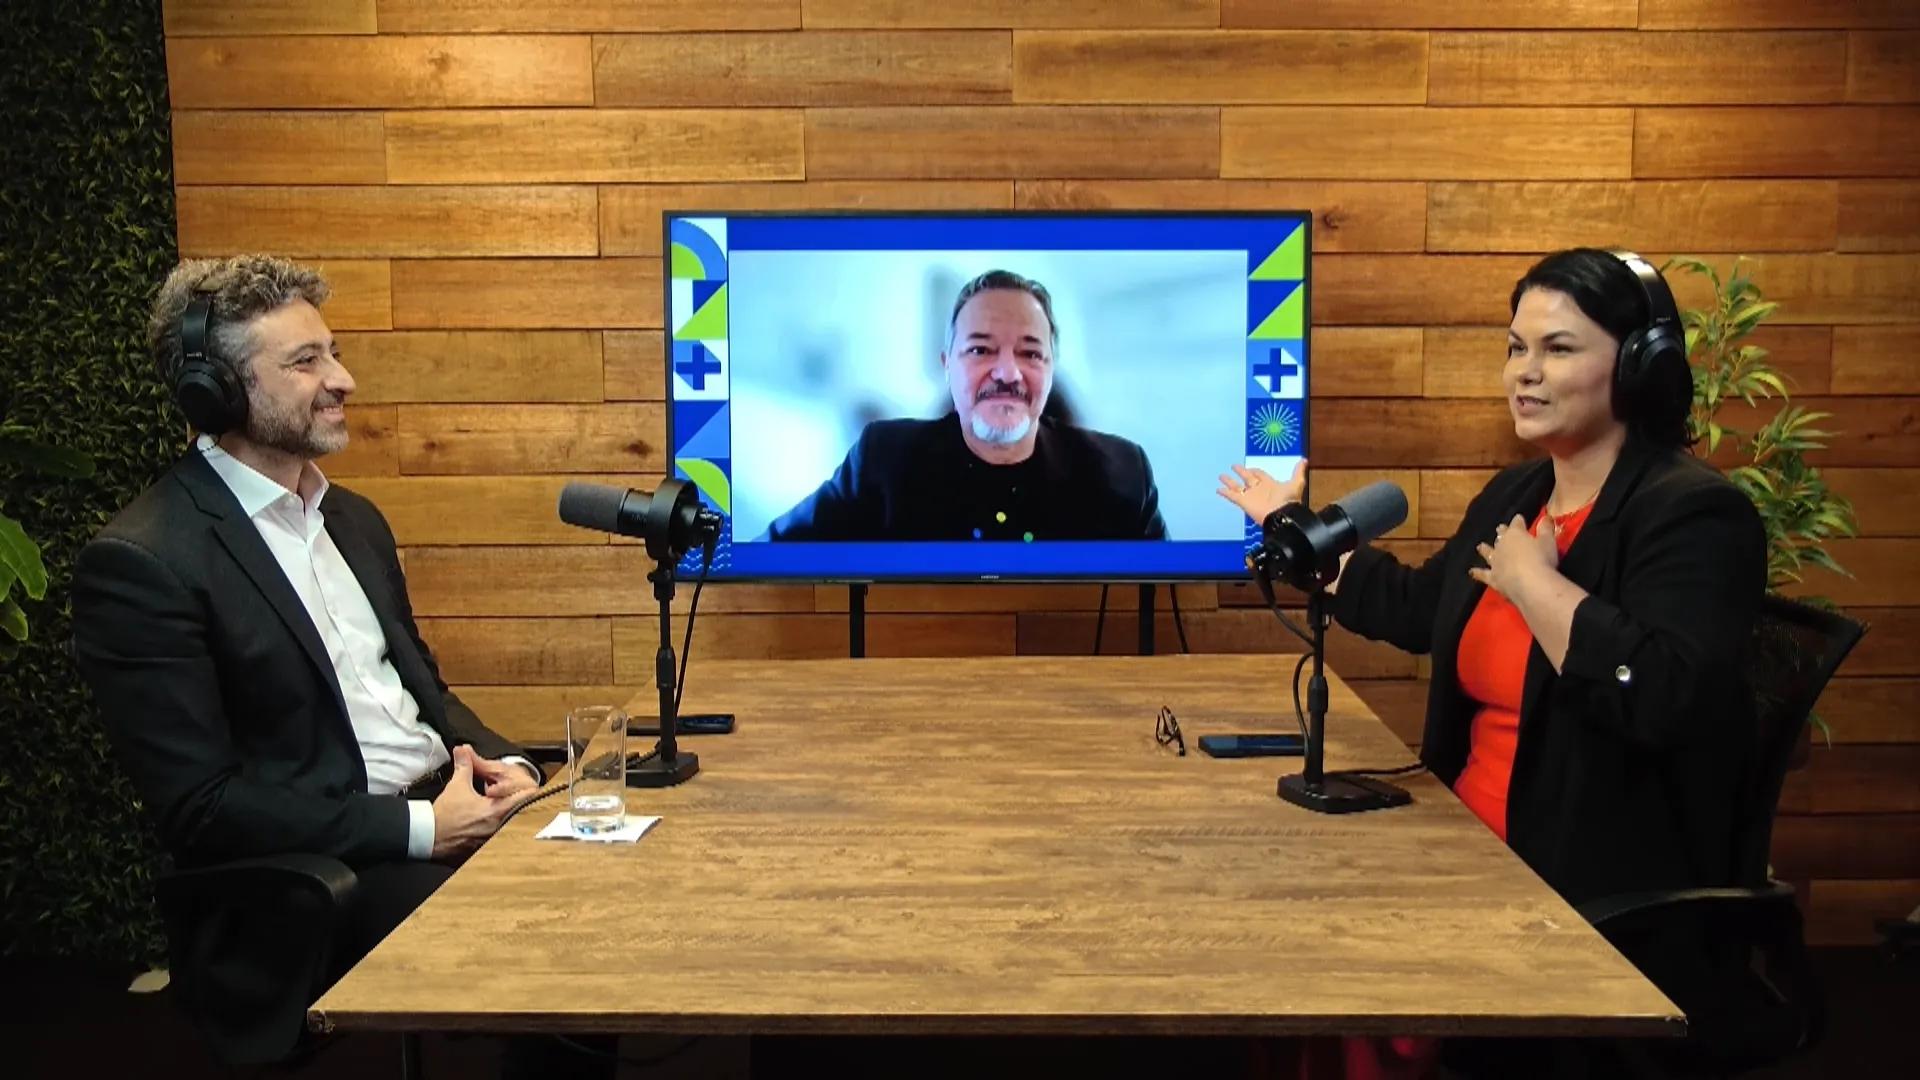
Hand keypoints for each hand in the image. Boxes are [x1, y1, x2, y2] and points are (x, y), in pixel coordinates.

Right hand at [430, 746, 533, 861]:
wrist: (429, 837)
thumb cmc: (443, 815)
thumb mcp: (457, 786)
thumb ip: (465, 766)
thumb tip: (463, 751)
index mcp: (497, 810)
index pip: (526, 796)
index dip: (522, 784)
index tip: (513, 778)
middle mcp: (501, 824)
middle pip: (524, 805)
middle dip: (517, 791)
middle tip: (505, 784)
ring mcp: (497, 834)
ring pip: (515, 815)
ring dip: (510, 802)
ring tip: (497, 794)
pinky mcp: (490, 839)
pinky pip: (505, 825)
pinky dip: (502, 813)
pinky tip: (492, 806)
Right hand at [1217, 459, 1306, 524]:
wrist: (1281, 515)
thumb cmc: (1288, 501)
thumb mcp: (1296, 484)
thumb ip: (1298, 472)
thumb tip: (1304, 460)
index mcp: (1269, 484)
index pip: (1260, 474)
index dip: (1255, 470)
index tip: (1250, 467)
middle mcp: (1258, 489)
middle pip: (1247, 478)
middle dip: (1241, 472)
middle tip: (1234, 466)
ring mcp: (1250, 496)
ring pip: (1237, 486)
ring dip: (1229, 481)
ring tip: (1221, 476)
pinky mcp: (1244, 502)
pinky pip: (1232, 496)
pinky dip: (1225, 493)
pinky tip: (1218, 489)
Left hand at [1470, 513, 1559, 599]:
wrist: (1531, 585)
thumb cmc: (1542, 559)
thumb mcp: (1548, 542)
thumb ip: (1546, 529)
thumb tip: (1546, 517)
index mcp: (1515, 534)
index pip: (1517, 523)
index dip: (1519, 520)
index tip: (1519, 518)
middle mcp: (1502, 546)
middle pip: (1501, 536)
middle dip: (1501, 531)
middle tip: (1500, 528)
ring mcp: (1495, 562)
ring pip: (1488, 552)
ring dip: (1485, 549)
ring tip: (1480, 546)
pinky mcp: (1493, 578)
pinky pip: (1483, 574)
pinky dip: (1477, 573)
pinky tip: (1472, 572)